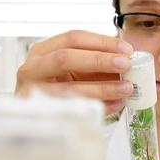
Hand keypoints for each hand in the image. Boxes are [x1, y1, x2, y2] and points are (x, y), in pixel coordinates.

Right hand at [16, 30, 133, 114]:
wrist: (36, 121)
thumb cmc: (59, 90)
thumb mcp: (75, 71)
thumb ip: (97, 63)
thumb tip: (128, 59)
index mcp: (43, 50)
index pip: (73, 38)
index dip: (102, 42)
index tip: (126, 49)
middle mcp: (33, 68)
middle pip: (66, 58)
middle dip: (99, 60)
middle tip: (125, 65)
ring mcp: (31, 91)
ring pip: (69, 88)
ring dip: (102, 88)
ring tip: (126, 88)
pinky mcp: (38, 113)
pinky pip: (72, 110)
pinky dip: (97, 107)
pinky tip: (114, 105)